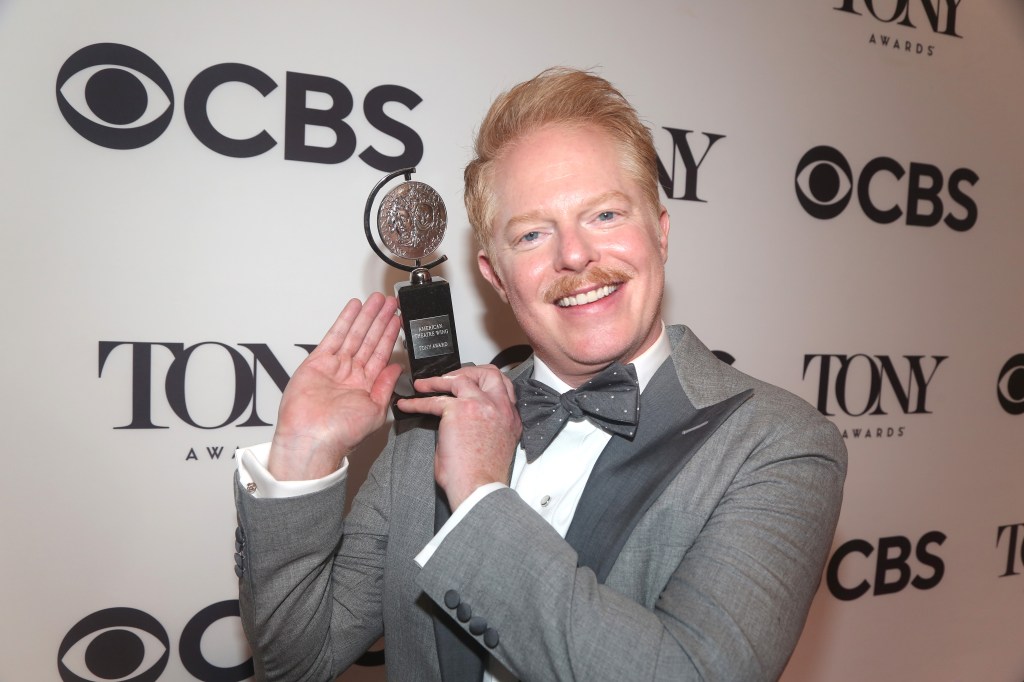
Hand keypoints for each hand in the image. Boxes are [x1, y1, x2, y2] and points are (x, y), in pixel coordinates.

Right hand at [268, 293, 403, 480]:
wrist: (312, 440)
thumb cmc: (341, 435)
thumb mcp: (375, 410)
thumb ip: (385, 386)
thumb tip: (396, 368)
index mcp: (365, 386)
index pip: (381, 353)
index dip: (390, 335)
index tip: (397, 319)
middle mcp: (350, 375)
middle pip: (369, 339)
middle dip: (380, 320)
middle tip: (390, 302)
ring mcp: (334, 367)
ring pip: (354, 334)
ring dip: (366, 316)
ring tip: (376, 300)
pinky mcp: (317, 363)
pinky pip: (334, 336)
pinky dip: (344, 321)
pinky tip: (354, 308)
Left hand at [397, 365, 521, 509]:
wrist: (479, 488)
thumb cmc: (483, 476)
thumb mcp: (492, 445)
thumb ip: (481, 427)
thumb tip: (459, 423)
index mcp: (510, 419)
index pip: (504, 389)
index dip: (485, 384)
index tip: (471, 385)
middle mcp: (499, 408)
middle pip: (488, 374)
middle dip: (467, 371)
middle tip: (450, 378)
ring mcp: (480, 405)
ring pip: (460, 378)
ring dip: (438, 380)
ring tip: (423, 385)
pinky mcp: (459, 411)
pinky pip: (434, 400)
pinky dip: (418, 402)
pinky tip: (408, 405)